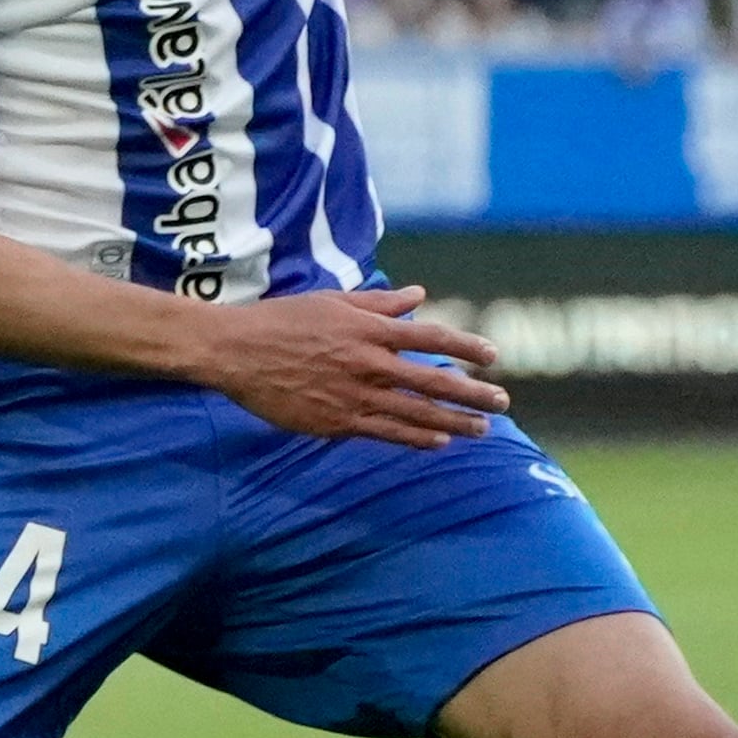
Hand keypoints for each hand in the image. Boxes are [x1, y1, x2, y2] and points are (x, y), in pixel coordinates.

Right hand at [181, 283, 510, 446]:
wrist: (235, 351)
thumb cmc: (281, 320)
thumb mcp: (332, 302)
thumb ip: (379, 303)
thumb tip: (418, 295)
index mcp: (367, 329)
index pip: (429, 337)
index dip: (465, 346)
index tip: (493, 356)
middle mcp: (367, 363)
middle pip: (433, 380)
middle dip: (472, 393)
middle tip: (502, 401)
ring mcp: (353, 395)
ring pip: (415, 412)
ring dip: (453, 421)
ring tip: (481, 428)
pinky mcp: (336, 421)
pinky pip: (385, 432)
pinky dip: (415, 437)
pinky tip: (438, 441)